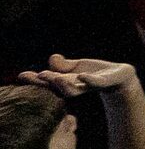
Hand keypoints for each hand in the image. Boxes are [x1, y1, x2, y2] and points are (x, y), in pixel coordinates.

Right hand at [19, 56, 135, 97]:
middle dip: (46, 82)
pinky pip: (94, 83)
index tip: (22, 76)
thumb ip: (64, 65)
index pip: (47, 81)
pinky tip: (82, 76)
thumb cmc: (94, 73)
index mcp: (65, 82)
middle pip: (56, 87)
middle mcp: (74, 86)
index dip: (34, 79)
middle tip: (36, 76)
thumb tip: (52, 58)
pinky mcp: (103, 82)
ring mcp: (88, 86)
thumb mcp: (77, 66)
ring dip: (63, 84)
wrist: (119, 78)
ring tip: (55, 77)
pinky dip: (88, 80)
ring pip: (73, 89)